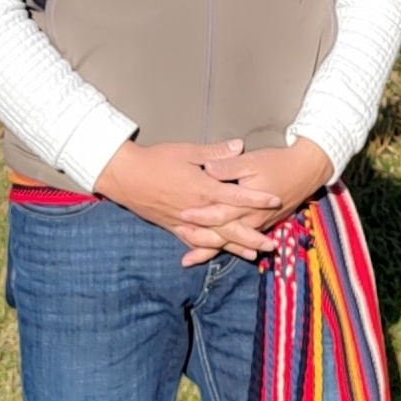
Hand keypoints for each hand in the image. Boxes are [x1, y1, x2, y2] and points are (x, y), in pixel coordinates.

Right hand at [94, 138, 281, 259]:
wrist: (125, 176)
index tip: (275, 201)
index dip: (257, 199)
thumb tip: (239, 145)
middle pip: (230, 226)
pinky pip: (194, 242)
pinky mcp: (173, 227)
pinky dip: (208, 250)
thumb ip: (215, 153)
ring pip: (215, 239)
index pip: (237, 195)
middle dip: (252, 236)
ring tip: (254, 255)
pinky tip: (218, 255)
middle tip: (272, 245)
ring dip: (235, 248)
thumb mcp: (188, 151)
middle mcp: (197, 210)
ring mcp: (185, 222)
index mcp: (203, 189)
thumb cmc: (156, 160)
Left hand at [177, 137, 332, 265]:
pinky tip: (213, 252)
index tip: (180, 216)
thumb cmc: (277, 162)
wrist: (305, 170)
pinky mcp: (263, 225)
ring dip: (211, 251)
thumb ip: (228, 165)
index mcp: (245, 202)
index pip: (219, 213)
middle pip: (223, 236)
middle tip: (180, 251)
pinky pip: (242, 241)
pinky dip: (226, 249)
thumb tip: (207, 168)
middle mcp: (252, 218)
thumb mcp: (251, 160)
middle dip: (201, 243)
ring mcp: (259, 224)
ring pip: (232, 243)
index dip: (199, 216)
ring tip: (190, 259)